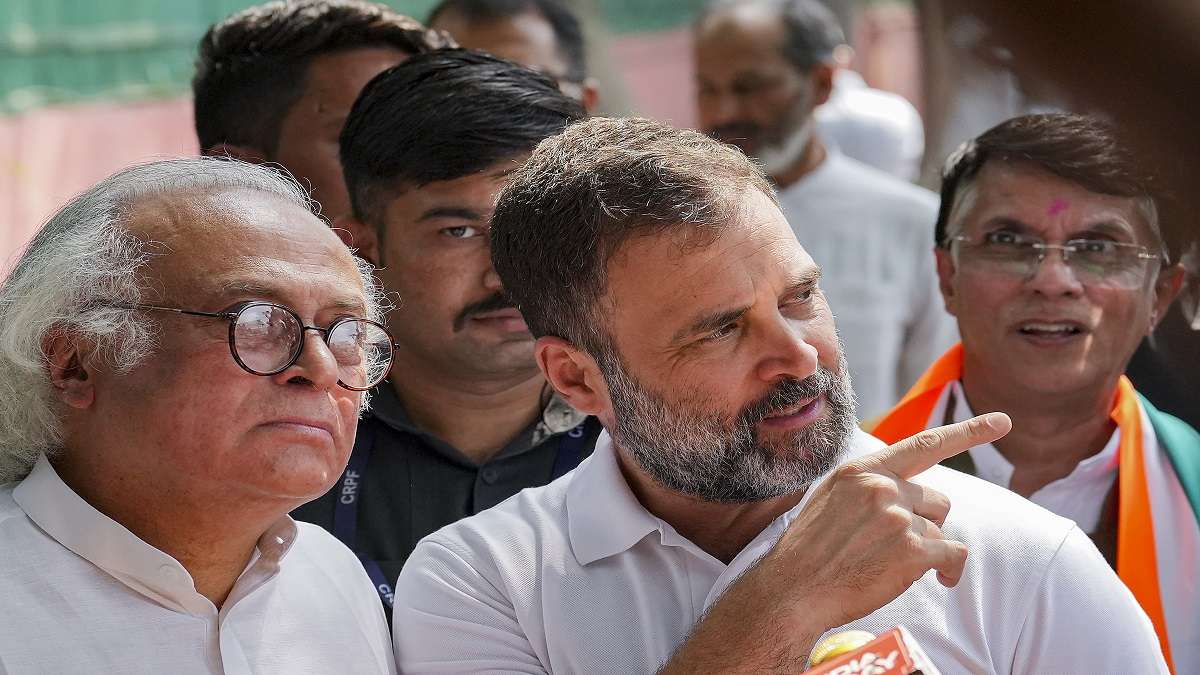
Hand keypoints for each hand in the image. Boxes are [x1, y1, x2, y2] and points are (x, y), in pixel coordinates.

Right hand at [763, 412, 1011, 631]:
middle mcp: (882, 487)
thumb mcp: (830, 499)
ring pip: (941, 529)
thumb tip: (898, 486)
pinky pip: (953, 554)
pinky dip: (949, 569)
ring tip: (894, 564)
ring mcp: (898, 517)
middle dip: (927, 522)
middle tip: (896, 545)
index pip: (923, 445)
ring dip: (928, 548)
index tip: (1001, 422)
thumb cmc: (809, 551)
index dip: (967, 432)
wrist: (793, 590)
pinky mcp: (912, 550)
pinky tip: (938, 578)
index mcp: (861, 471)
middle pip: (937, 499)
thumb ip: (865, 486)